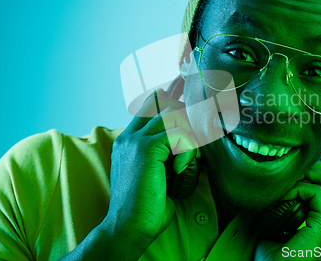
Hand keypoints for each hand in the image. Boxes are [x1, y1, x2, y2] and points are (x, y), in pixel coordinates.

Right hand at [103, 90, 198, 251]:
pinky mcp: (146, 149)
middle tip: (192, 145)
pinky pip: (180, 135)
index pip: (149, 103)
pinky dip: (187, 152)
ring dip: (188, 140)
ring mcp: (136, 140)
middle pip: (165, 105)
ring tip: (183, 165)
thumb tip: (191, 137)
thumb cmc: (147, 205)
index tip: (184, 93)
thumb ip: (166, 152)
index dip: (169, 97)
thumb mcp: (157, 173)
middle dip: (186, 120)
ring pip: (175, 118)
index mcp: (128, 140)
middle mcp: (130, 136)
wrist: (129, 226)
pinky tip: (178, 171)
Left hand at [255, 158, 320, 259]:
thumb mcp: (277, 224)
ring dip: (309, 173)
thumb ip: (283, 204)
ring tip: (288, 181)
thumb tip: (277, 184)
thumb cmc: (271, 258)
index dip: (314, 170)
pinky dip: (299, 187)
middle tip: (291, 170)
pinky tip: (284, 195)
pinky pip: (318, 193)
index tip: (291, 168)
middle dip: (314, 166)